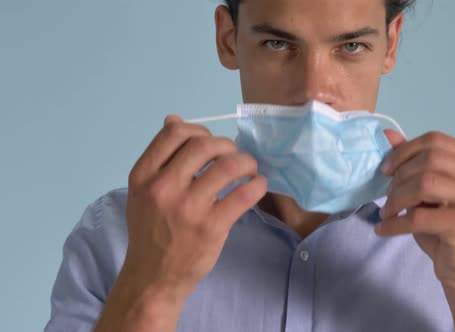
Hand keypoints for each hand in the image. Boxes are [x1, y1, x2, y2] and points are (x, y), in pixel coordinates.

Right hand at [123, 115, 266, 297]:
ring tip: (249, 168)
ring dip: (246, 162)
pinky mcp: (210, 227)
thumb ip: (159, 158)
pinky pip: (242, 195)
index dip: (199, 130)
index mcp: (143, 175)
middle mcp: (163, 188)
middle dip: (226, 145)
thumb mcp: (142, 192)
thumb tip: (173, 119)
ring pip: (227, 166)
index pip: (174, 133)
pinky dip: (256, 185)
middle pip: (203, 145)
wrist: (152, 278)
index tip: (210, 143)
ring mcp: (188, 208)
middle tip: (233, 156)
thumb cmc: (150, 232)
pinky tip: (257, 185)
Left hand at [376, 130, 454, 288]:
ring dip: (396, 199)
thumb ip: (412, 162)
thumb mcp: (428, 192)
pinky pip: (418, 217)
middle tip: (387, 195)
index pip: (436, 141)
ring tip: (387, 212)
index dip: (405, 151)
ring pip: (424, 184)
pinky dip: (394, 223)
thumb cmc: (445, 228)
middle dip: (400, 176)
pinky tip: (384, 229)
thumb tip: (387, 135)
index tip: (386, 169)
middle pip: (430, 159)